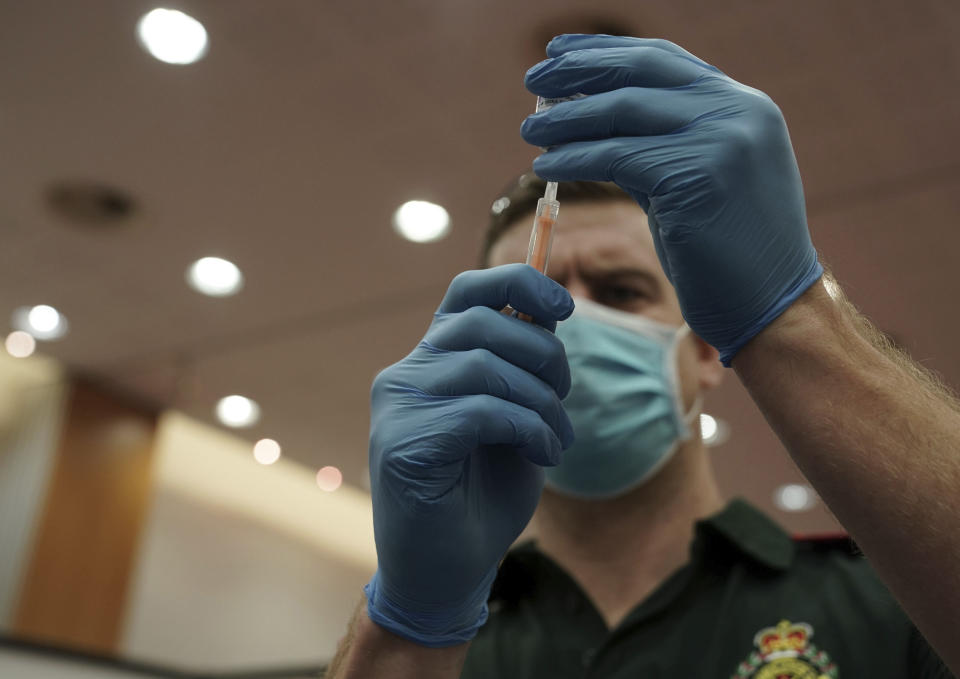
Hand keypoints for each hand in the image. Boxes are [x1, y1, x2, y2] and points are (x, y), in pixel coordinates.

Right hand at [364, 264, 574, 646]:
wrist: (446, 571)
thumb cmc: (481, 497)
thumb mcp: (515, 419)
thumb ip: (523, 369)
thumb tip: (550, 314)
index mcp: (432, 363)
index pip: (465, 293)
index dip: (516, 282)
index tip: (564, 306)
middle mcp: (405, 375)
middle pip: (481, 323)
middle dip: (543, 355)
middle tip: (565, 397)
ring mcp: (397, 408)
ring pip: (484, 367)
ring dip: (540, 402)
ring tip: (556, 440)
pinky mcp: (402, 443)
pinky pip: (481, 411)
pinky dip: (527, 428)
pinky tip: (542, 456)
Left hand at [520, 34, 822, 364]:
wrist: (771, 306)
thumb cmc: (727, 252)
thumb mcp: (697, 179)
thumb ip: (659, 143)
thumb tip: (592, 120)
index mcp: (742, 105)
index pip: (663, 58)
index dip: (605, 50)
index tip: (560, 51)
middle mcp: (738, 110)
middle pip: (640, 71)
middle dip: (580, 69)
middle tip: (533, 77)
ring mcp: (722, 139)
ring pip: (622, 112)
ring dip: (566, 119)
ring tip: (529, 127)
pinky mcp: (697, 174)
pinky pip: (615, 157)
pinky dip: (573, 159)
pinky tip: (545, 166)